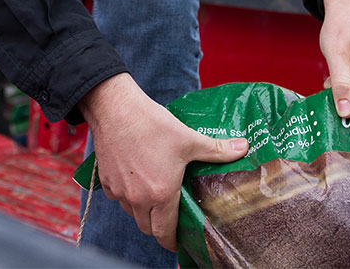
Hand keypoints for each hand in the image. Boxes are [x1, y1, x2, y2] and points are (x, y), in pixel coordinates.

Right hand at [78, 73, 248, 250]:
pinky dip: (127, 195)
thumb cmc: (152, 124)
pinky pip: (118, 198)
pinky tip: (136, 179)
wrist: (115, 109)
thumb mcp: (189, 138)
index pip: (164, 233)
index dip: (173, 241)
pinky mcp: (105, 181)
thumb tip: (244, 147)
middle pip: (147, 228)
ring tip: (155, 195)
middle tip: (170, 217)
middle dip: (159, 228)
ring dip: (143, 211)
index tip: (179, 240)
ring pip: (132, 213)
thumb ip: (217, 149)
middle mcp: (137, 199)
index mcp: (160, 194)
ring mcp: (119, 191)